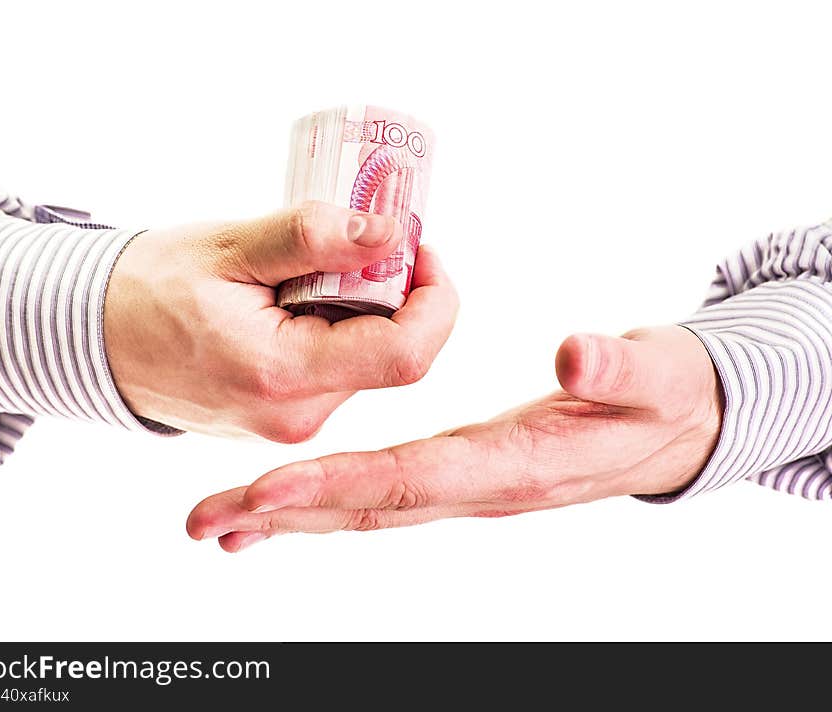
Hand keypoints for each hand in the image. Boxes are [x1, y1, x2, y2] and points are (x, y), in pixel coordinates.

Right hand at [104, 202, 457, 439]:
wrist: (93, 342)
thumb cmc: (150, 289)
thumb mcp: (231, 248)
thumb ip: (313, 239)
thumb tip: (391, 234)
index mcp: (283, 375)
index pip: (406, 354)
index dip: (435, 298)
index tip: (419, 248)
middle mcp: (296, 416)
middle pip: (391, 356)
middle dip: (397, 294)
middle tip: (365, 240)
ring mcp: (290, 424)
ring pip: (365, 363)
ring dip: (364, 309)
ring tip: (315, 270)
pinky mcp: (284, 418)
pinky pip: (335, 372)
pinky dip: (338, 329)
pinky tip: (299, 300)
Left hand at [187, 325, 722, 550]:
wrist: (673, 429)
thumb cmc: (662, 397)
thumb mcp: (653, 374)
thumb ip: (616, 371)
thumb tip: (575, 357)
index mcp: (516, 465)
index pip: (412, 479)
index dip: (337, 483)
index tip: (265, 489)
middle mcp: (481, 487)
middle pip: (371, 507)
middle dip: (287, 514)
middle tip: (207, 521)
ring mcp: (468, 485)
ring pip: (370, 507)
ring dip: (295, 516)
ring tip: (224, 523)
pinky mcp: (462, 471)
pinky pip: (386, 493)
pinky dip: (332, 499)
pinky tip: (291, 502)